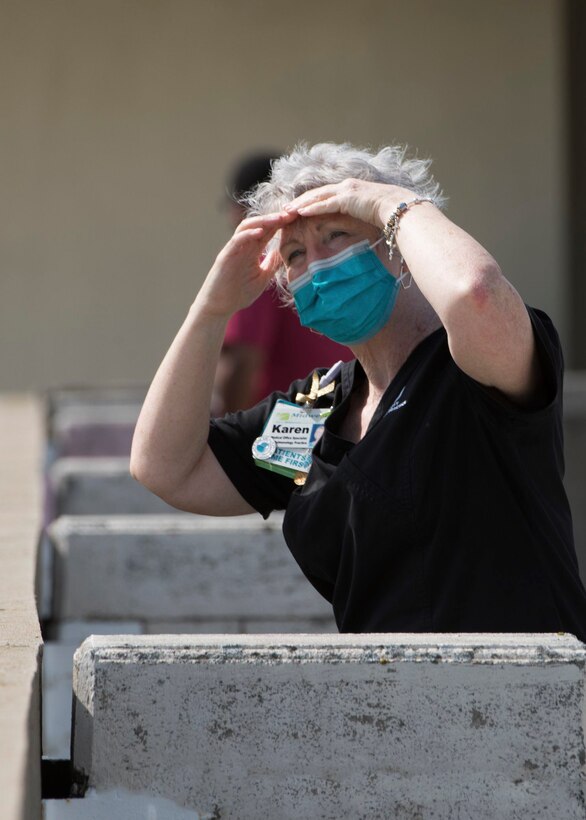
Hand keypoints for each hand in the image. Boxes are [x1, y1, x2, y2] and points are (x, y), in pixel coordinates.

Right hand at [196, 211, 295, 318]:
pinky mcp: (225, 256)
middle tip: (293, 213)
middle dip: (276, 217)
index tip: (298, 218)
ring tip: (279, 218)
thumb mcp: (263, 277)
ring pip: (247, 227)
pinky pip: (236, 240)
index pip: (269, 231)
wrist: (220, 307)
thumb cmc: (239, 293)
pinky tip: (261, 232)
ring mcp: (233, 249)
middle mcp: (243, 246)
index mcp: (253, 250)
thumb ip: (272, 264)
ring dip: (264, 221)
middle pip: (260, 224)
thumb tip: (286, 252)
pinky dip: (248, 234)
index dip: (282, 223)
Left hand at [284, 179, 416, 228]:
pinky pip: (324, 204)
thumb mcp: (371, 213)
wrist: (399, 207)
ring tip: (287, 210)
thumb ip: (360, 215)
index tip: (298, 207)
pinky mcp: (347, 199)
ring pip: (317, 197)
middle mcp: (346, 186)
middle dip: (300, 200)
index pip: (326, 194)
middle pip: (317, 193)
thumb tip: (358, 224)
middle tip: (286, 207)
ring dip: (301, 204)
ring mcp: (346, 191)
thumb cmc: (389, 213)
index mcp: (351, 189)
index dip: (311, 200)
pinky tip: (300, 212)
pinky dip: (311, 208)